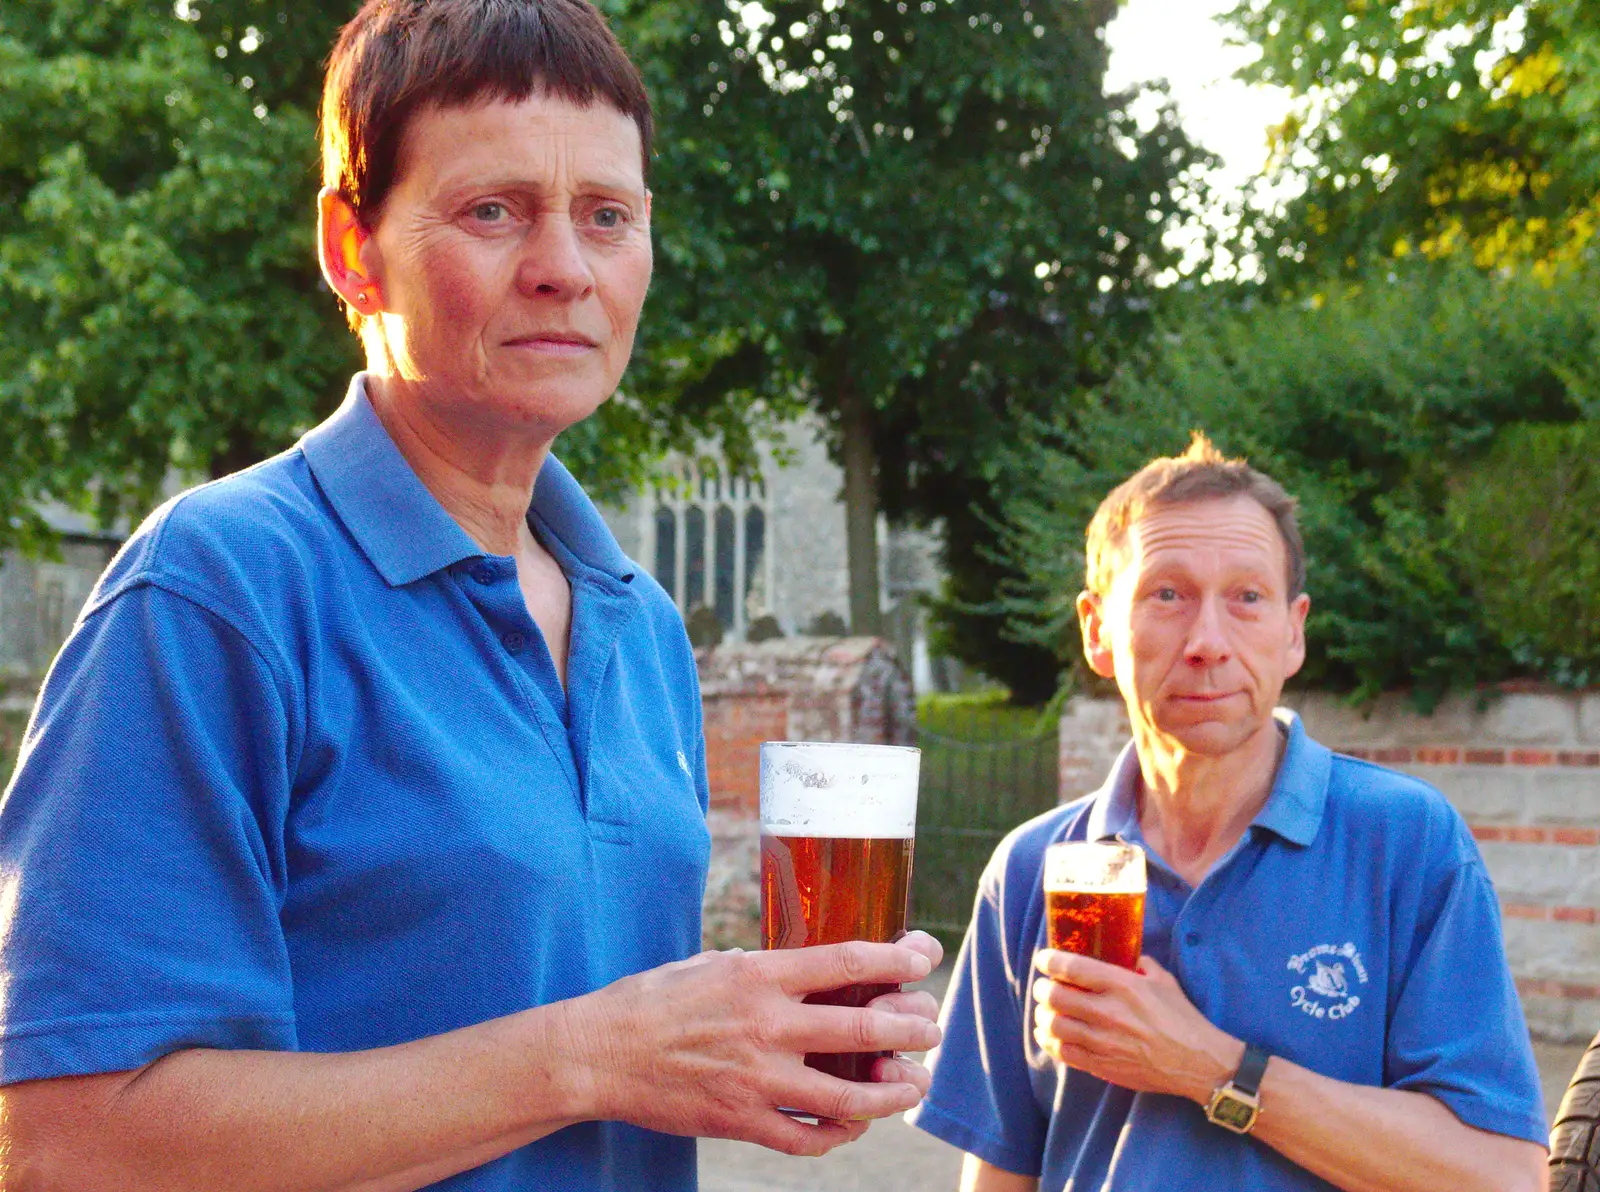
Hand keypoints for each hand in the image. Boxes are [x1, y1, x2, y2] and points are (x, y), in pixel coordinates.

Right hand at [571, 936, 943, 1155]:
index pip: (846, 961)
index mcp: (758, 974)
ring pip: (847, 1097)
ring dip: (891, 1092)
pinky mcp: (739, 1121)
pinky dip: (839, 1135)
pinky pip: (805, 1139)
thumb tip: (810, 971)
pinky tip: (853, 1124)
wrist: (599, 1053)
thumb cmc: (654, 999)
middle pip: (862, 1029)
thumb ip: (765, 970)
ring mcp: (754, 1079)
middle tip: (929, 1027)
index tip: (924, 956)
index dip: (897, 960)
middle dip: (910, 1028)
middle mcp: (764, 1025)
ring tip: (912, 1085)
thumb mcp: (713, 963)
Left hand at [1031, 950, 1239, 1102]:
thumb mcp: (1163, 980)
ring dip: (1043, 1015)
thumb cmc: (1182, 1019)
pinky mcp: (1102, 1065)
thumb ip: (1138, 964)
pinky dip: (1049, 1041)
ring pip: (1053, 1025)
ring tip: (1044, 1011)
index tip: (1043, 959)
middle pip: (1055, 996)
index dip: (1049, 961)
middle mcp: (1108, 1011)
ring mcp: (1103, 1041)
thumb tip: (1121, 953)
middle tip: (1043, 987)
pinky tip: (1047, 1035)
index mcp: (1122, 985)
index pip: (1072, 967)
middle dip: (1042, 989)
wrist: (1198, 1063)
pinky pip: (1063, 1052)